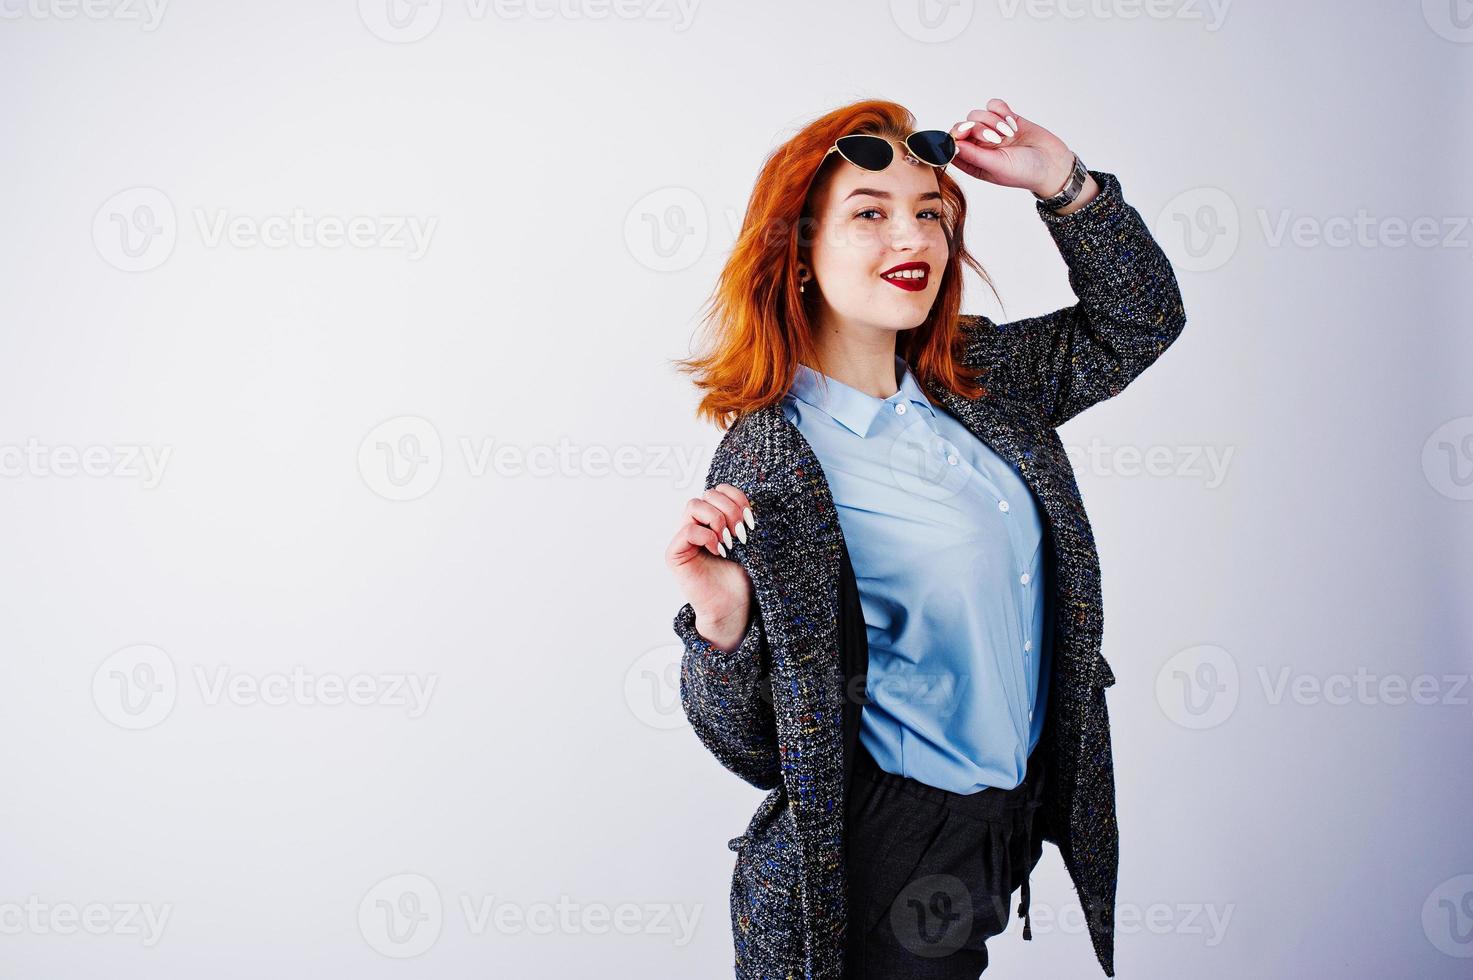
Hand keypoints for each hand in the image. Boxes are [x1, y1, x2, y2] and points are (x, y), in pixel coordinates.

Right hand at [665, 484, 758, 643]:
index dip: (736, 498)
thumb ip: (742, 518)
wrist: (733, 605)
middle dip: (730, 510)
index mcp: (714, 519)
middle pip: (707, 494)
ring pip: (694, 505)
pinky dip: (706, 536)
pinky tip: (719, 551)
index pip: (719, 490)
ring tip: (730, 541)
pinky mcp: (675, 553)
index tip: (751, 519)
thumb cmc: (740, 576)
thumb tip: (746, 503)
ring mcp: (683, 538)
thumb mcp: (747, 540)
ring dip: (717, 520)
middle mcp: (696, 524)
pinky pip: (687, 530)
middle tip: (741, 533)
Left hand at [948, 98, 1076, 197]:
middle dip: (979, 128)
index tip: (965, 134)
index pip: (951, 144)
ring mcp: (991, 131)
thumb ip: (974, 156)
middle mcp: (979, 146)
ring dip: (993, 121)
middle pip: (964, 126)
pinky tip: (1013, 124)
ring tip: (1009, 134)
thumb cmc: (1026, 172)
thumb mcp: (997, 167)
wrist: (1053, 163)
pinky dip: (1002, 111)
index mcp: (972, 162)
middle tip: (996, 139)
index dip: (955, 136)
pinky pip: (993, 105)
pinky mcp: (1004, 118)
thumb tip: (953, 144)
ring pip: (978, 114)